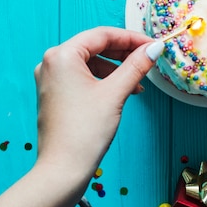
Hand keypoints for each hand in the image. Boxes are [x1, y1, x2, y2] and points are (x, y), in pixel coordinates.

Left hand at [34, 26, 161, 181]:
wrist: (62, 171)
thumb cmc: (85, 132)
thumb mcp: (115, 93)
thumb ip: (136, 66)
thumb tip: (156, 48)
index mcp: (62, 55)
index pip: (102, 35)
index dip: (131, 38)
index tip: (153, 45)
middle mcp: (51, 62)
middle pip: (94, 47)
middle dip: (124, 54)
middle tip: (148, 60)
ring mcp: (51, 79)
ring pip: (89, 63)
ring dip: (115, 69)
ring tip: (137, 83)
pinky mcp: (54, 94)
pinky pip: (82, 77)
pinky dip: (103, 81)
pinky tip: (121, 92)